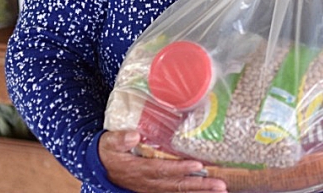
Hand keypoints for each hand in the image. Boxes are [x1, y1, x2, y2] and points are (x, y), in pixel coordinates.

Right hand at [99, 130, 226, 191]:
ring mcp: (154, 188)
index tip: (197, 166)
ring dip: (201, 191)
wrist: (102, 167)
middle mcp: (149, 182)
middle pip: (177, 185)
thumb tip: (134, 135)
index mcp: (139, 170)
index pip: (163, 170)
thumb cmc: (109, 152)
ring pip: (180, 191)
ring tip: (221, 190)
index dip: (180, 169)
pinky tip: (208, 192)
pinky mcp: (157, 188)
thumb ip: (120, 139)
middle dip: (200, 186)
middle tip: (220, 185)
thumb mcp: (109, 142)